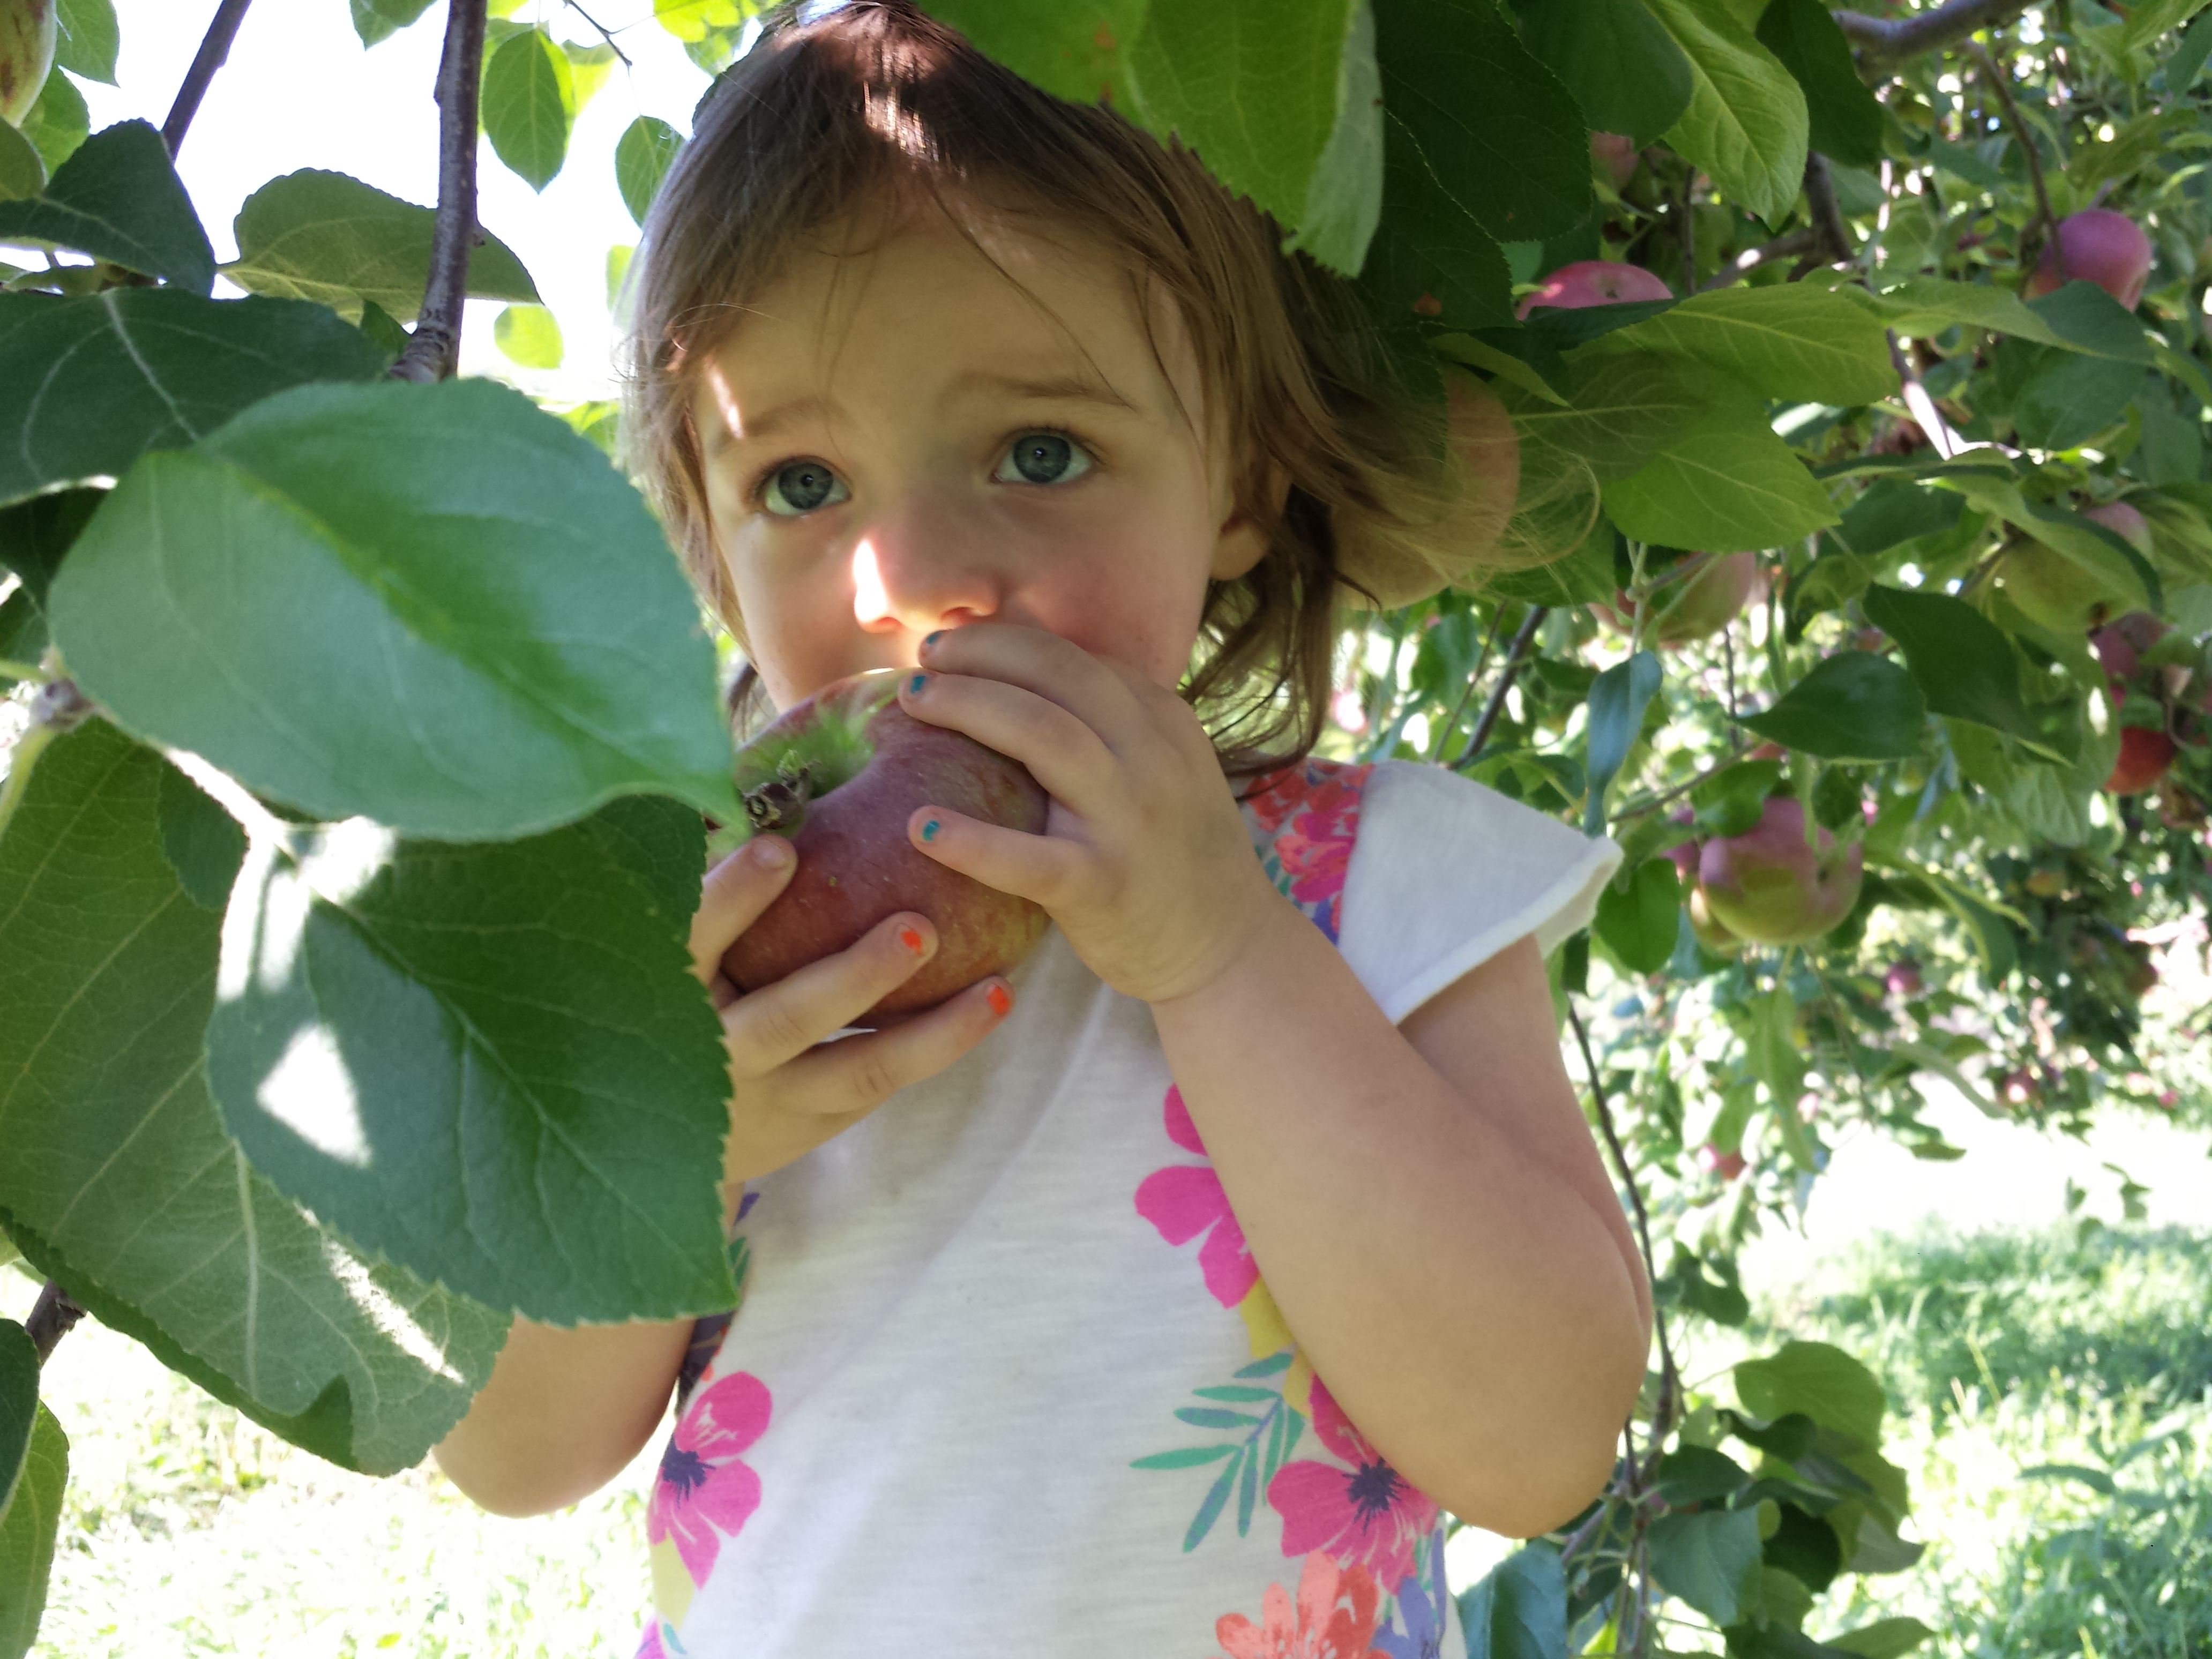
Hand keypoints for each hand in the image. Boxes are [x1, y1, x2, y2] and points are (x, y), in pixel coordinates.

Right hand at [688, 836, 1015, 1196]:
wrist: (661, 1127)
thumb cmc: (682, 988)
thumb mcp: (678, 942)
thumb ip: (720, 872)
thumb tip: (787, 758)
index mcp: (671, 989)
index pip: (696, 939)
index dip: (733, 897)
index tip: (781, 848)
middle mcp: (720, 1051)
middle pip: (789, 1017)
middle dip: (857, 977)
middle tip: (920, 929)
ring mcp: (771, 1095)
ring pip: (860, 1068)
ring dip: (933, 1031)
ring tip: (996, 988)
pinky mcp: (813, 1121)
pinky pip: (882, 1082)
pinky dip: (938, 1045)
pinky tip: (991, 1002)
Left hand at [895, 622, 1285, 1005]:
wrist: (1228, 950)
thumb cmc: (1172, 858)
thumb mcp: (1159, 771)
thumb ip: (1106, 727)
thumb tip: (1011, 680)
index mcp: (1161, 720)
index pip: (1072, 657)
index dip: (1000, 641)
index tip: (948, 646)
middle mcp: (1151, 756)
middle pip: (1054, 674)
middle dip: (977, 654)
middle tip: (921, 661)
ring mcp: (1130, 819)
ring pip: (1042, 735)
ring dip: (965, 706)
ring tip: (909, 704)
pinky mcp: (1104, 886)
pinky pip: (1029, 858)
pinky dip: (971, 841)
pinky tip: (920, 828)